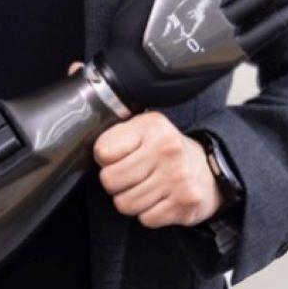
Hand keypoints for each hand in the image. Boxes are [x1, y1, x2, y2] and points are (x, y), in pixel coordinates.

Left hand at [67, 62, 221, 227]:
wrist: (212, 169)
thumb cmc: (165, 146)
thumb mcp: (143, 121)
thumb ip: (109, 101)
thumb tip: (75, 69)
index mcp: (150, 126)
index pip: (102, 151)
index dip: (104, 157)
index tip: (116, 155)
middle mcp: (165, 149)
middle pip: (110, 181)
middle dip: (115, 182)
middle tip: (129, 175)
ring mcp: (177, 178)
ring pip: (125, 204)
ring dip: (130, 200)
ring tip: (144, 186)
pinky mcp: (184, 204)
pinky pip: (145, 219)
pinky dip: (147, 214)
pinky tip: (158, 199)